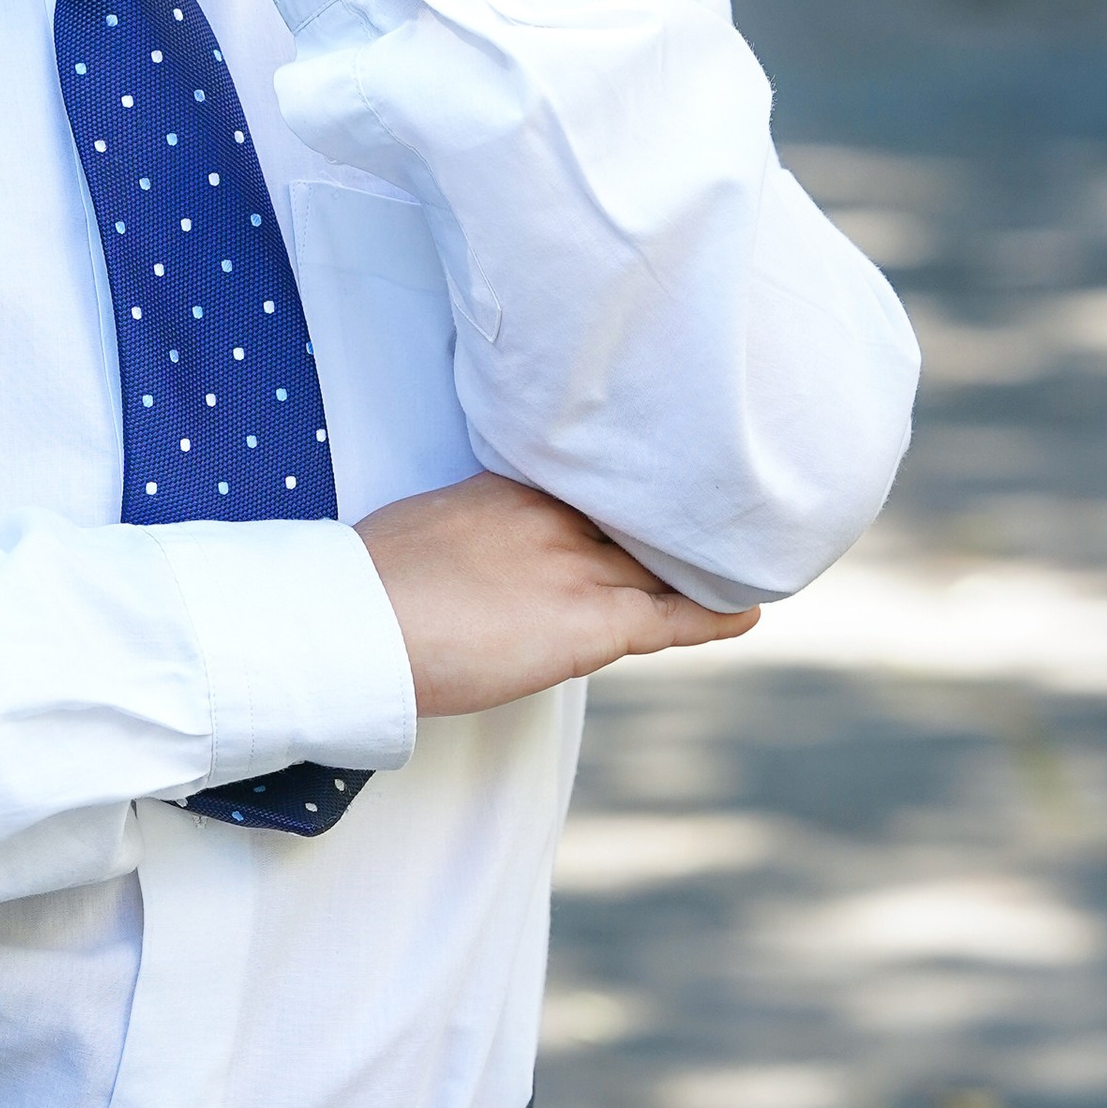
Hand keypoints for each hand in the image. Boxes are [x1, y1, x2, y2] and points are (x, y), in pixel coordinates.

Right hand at [356, 471, 760, 715]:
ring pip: (658, 563)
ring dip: (697, 566)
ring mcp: (575, 565)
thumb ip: (476, 528)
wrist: (359, 621)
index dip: (628, 500)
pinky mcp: (590, 621)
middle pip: (634, 520)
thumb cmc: (370, 583)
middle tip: (714, 525)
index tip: (653, 498)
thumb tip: (484, 558)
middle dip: (670, 527)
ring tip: (738, 561)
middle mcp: (555, 515)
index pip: (592, 488)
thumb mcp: (428, 525)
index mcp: (511, 486)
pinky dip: (713, 615)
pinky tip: (746, 611)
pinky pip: (671, 616)